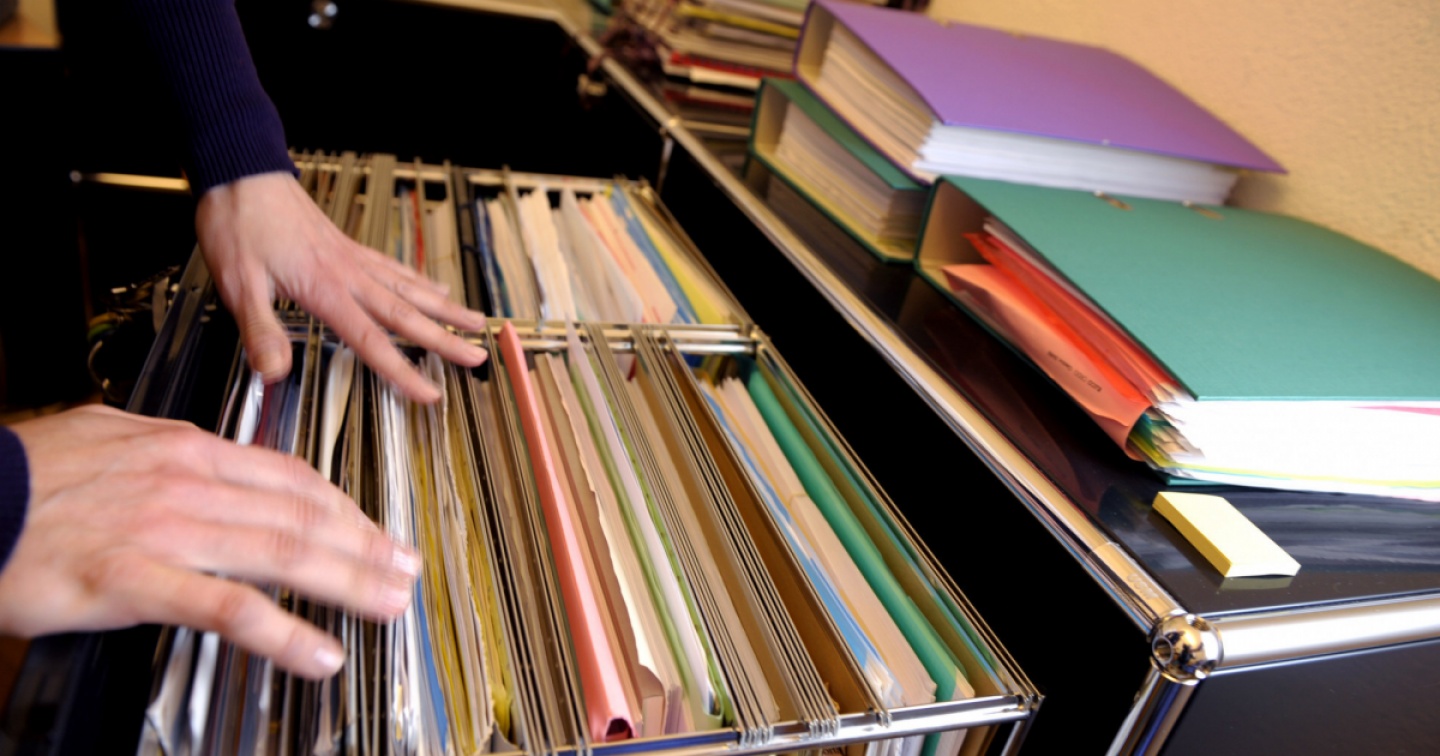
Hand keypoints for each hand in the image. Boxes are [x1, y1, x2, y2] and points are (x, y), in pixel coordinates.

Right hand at [0, 405, 418, 679]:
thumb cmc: (27, 477)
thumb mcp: (111, 440)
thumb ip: (173, 454)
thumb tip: (215, 458)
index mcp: (185, 449)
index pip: (289, 478)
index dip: (344, 508)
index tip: (376, 529)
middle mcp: (187, 483)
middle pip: (302, 515)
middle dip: (366, 545)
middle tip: (406, 569)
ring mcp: (165, 530)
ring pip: (282, 553)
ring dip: (348, 582)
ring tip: (387, 604)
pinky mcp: (134, 579)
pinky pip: (227, 608)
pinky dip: (283, 632)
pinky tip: (319, 652)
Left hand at [195, 171, 488, 402]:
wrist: (242, 172)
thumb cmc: (238, 224)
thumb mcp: (237, 283)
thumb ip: (260, 329)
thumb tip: (275, 372)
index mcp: (325, 288)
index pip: (373, 340)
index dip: (403, 372)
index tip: (430, 393)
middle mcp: (348, 273)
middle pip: (407, 315)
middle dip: (446, 339)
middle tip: (478, 357)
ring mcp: (352, 258)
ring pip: (410, 288)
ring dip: (445, 309)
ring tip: (475, 322)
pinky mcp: (348, 246)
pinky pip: (394, 267)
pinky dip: (420, 280)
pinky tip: (435, 286)